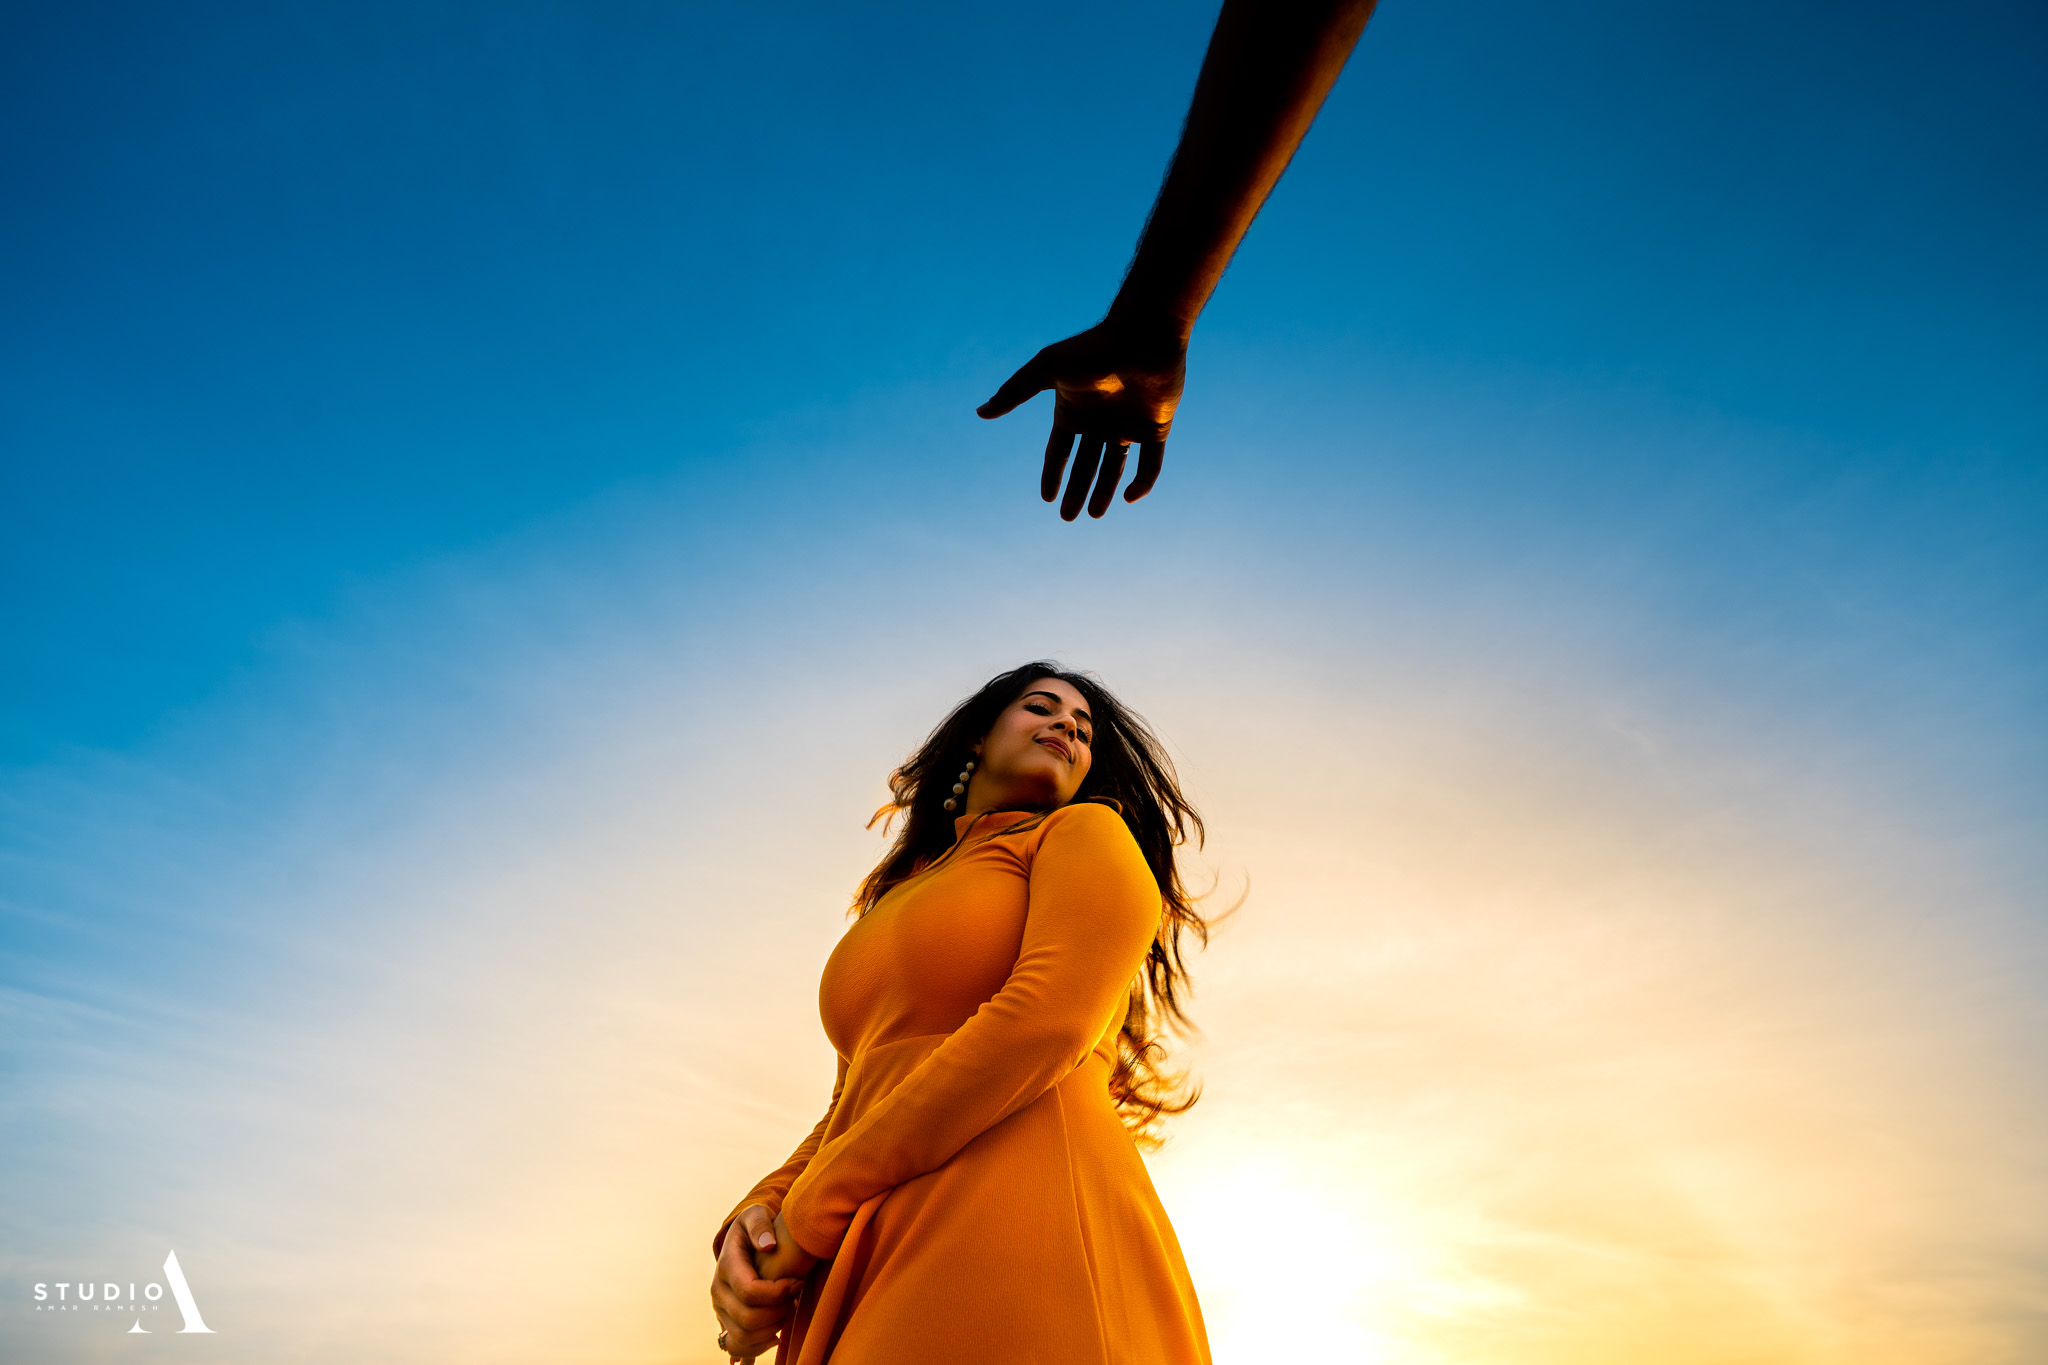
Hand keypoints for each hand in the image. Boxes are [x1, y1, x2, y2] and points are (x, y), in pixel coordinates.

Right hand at [710, 1203, 806, 1361]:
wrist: (740, 1242)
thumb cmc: (754, 1227)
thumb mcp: (755, 1214)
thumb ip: (760, 1225)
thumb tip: (768, 1245)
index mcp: (726, 1265)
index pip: (750, 1291)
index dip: (778, 1293)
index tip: (797, 1281)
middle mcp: (718, 1291)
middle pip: (748, 1319)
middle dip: (779, 1311)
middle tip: (795, 1297)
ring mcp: (720, 1309)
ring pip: (744, 1337)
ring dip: (772, 1329)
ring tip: (788, 1310)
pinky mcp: (726, 1322)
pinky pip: (737, 1346)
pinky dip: (759, 1346)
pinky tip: (777, 1332)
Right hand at [976, 320, 1186, 519]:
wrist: (1143, 335)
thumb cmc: (1094, 349)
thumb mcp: (1047, 370)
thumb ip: (1014, 392)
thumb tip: (980, 412)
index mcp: (1073, 410)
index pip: (1058, 451)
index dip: (1052, 474)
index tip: (1046, 498)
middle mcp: (1099, 421)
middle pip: (1084, 465)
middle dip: (1076, 492)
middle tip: (1068, 518)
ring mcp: (1128, 424)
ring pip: (1115, 468)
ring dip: (1103, 492)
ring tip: (1093, 515)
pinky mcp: (1156, 427)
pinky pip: (1150, 463)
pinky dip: (1142, 482)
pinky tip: (1129, 498)